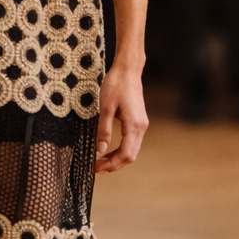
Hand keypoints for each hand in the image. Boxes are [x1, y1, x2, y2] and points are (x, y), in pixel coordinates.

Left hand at [95, 55, 148, 174]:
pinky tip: (109, 149)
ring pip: (132, 150)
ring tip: (101, 161)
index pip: (125, 154)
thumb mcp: (106, 107)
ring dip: (117, 158)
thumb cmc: (116, 85)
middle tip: (97, 168)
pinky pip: (132, 141)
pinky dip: (121, 149)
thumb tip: (101, 150)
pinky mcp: (139, 121)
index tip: (96, 168)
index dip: (111, 164)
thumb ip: (104, 130)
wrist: (128, 70)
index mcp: (134, 125)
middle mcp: (141, 127)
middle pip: (130, 155)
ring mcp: (141, 124)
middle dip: (114, 165)